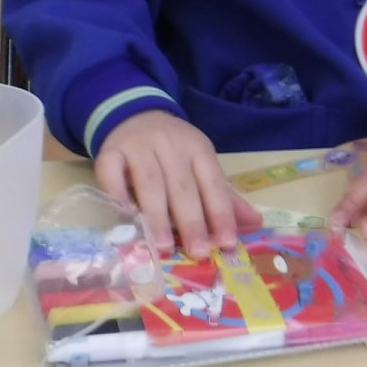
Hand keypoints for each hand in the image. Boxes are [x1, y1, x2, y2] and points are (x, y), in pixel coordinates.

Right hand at [92, 109, 263, 255]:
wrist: (134, 115)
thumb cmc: (172, 150)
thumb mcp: (201, 165)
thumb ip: (224, 196)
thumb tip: (255, 224)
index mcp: (197, 149)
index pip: (213, 184)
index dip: (221, 214)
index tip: (227, 243)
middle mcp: (169, 145)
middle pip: (182, 186)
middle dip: (191, 221)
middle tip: (197, 252)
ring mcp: (138, 146)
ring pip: (149, 182)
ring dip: (157, 216)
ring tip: (163, 246)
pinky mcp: (110, 150)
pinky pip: (112, 173)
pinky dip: (117, 194)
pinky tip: (125, 216)